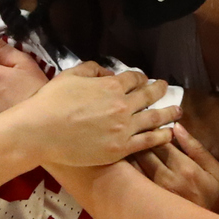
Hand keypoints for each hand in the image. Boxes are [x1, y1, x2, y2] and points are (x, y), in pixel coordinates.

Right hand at [18, 63, 178, 166]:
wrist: (40, 131)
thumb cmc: (51, 101)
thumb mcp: (71, 75)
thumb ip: (92, 70)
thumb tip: (107, 74)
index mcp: (112, 86)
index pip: (134, 78)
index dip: (140, 78)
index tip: (143, 79)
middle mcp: (123, 105)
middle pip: (149, 95)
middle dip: (159, 90)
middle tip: (166, 88)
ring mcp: (124, 128)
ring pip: (154, 118)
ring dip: (168, 112)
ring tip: (178, 110)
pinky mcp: (121, 149)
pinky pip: (148, 141)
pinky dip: (161, 136)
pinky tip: (169, 133)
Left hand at [131, 124, 218, 212]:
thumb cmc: (218, 197)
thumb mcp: (217, 170)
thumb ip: (196, 147)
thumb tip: (177, 127)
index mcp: (185, 168)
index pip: (161, 141)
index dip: (154, 131)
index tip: (150, 125)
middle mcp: (167, 180)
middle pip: (144, 151)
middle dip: (139, 139)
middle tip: (134, 131)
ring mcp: (154, 194)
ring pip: (134, 166)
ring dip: (129, 153)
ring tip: (125, 144)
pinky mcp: (145, 205)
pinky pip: (130, 183)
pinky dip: (125, 171)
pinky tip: (123, 165)